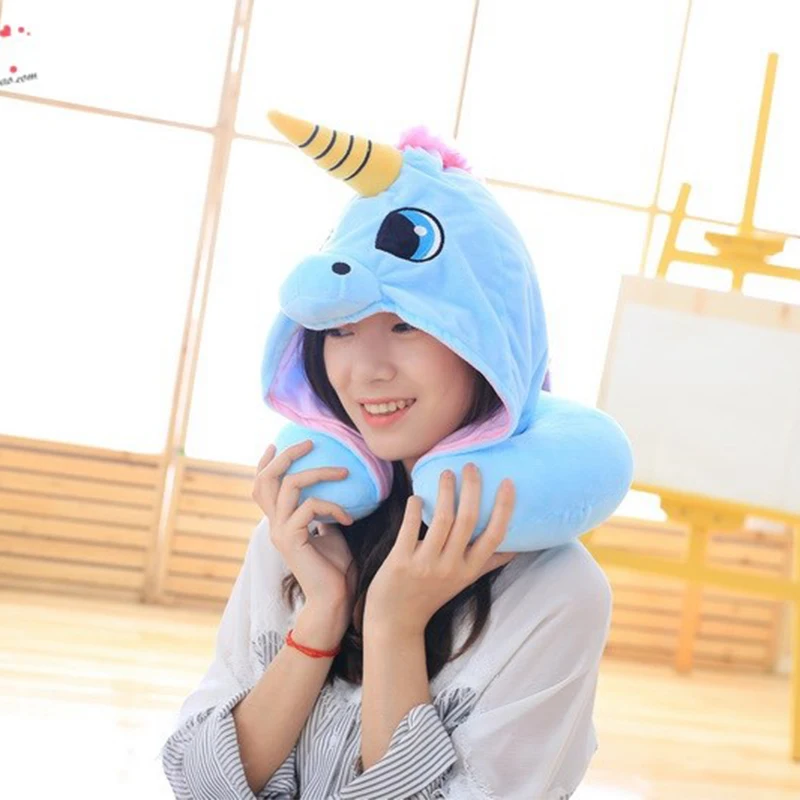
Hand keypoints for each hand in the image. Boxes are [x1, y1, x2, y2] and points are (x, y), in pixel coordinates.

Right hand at [253, 439, 357, 616]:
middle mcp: (274, 524)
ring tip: (343, 471)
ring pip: (289, 486)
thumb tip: (332, 490)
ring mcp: (280, 531)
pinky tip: (349, 518)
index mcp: (280, 521)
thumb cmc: (335, 567)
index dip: (265, 464)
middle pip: (265, 480)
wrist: (334, 599)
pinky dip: (333, 506)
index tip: (277, 443)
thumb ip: (322, 512)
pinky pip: (311, 507)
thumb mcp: (330, 531)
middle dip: (285, 456)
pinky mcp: (291, 538)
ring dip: (319, 473)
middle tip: (309, 443)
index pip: (262, 487)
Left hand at [364, 463, 517, 634]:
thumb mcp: (463, 581)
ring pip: (442, 520)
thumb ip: (486, 563)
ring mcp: (426, 565)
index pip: (495, 536)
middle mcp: (451, 567)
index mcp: (469, 570)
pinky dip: (415, 508)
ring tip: (446, 473)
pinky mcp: (401, 561)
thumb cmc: (430, 595)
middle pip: (468, 521)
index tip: (507, 482)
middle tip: (471, 465)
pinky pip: (411, 527)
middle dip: (472, 488)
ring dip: (445, 491)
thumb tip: (516, 549)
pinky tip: (417, 496)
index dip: (504, 508)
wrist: (395, 621)